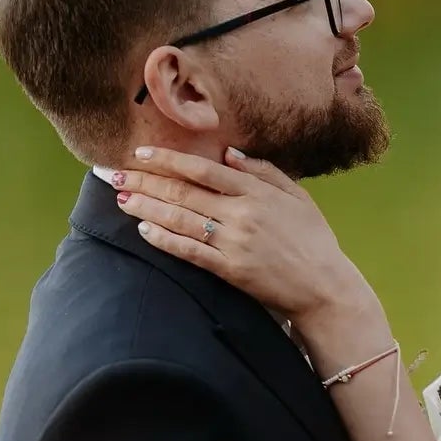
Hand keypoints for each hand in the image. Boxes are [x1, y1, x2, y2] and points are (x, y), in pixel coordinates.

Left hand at [113, 147, 368, 324]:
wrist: (325, 287)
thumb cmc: (315, 240)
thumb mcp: (298, 197)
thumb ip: (265, 172)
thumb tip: (229, 154)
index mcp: (258, 192)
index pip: (204, 170)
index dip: (169, 160)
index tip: (142, 153)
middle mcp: (243, 213)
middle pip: (184, 192)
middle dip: (146, 181)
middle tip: (115, 174)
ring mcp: (234, 242)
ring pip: (181, 219)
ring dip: (147, 207)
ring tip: (122, 198)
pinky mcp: (230, 269)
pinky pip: (190, 251)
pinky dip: (165, 240)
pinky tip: (144, 230)